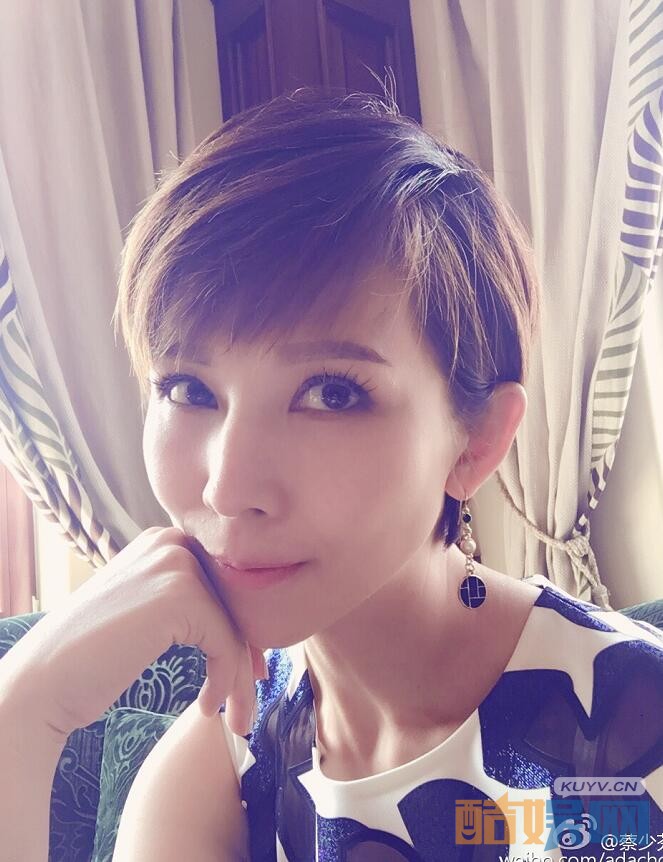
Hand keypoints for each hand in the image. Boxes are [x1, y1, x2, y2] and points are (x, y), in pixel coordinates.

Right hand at [2, 526, 262, 737]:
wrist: (43, 683)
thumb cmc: (91, 658)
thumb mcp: (144, 611)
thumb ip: (185, 600)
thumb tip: (248, 617)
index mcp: (163, 540)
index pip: (224, 587)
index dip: (240, 632)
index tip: (249, 673)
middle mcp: (171, 541)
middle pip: (235, 605)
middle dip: (245, 657)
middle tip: (246, 703)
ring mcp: (176, 564)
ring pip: (235, 628)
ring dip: (240, 680)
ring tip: (235, 718)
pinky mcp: (181, 596)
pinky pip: (225, 643)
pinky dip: (224, 681)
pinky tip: (205, 706)